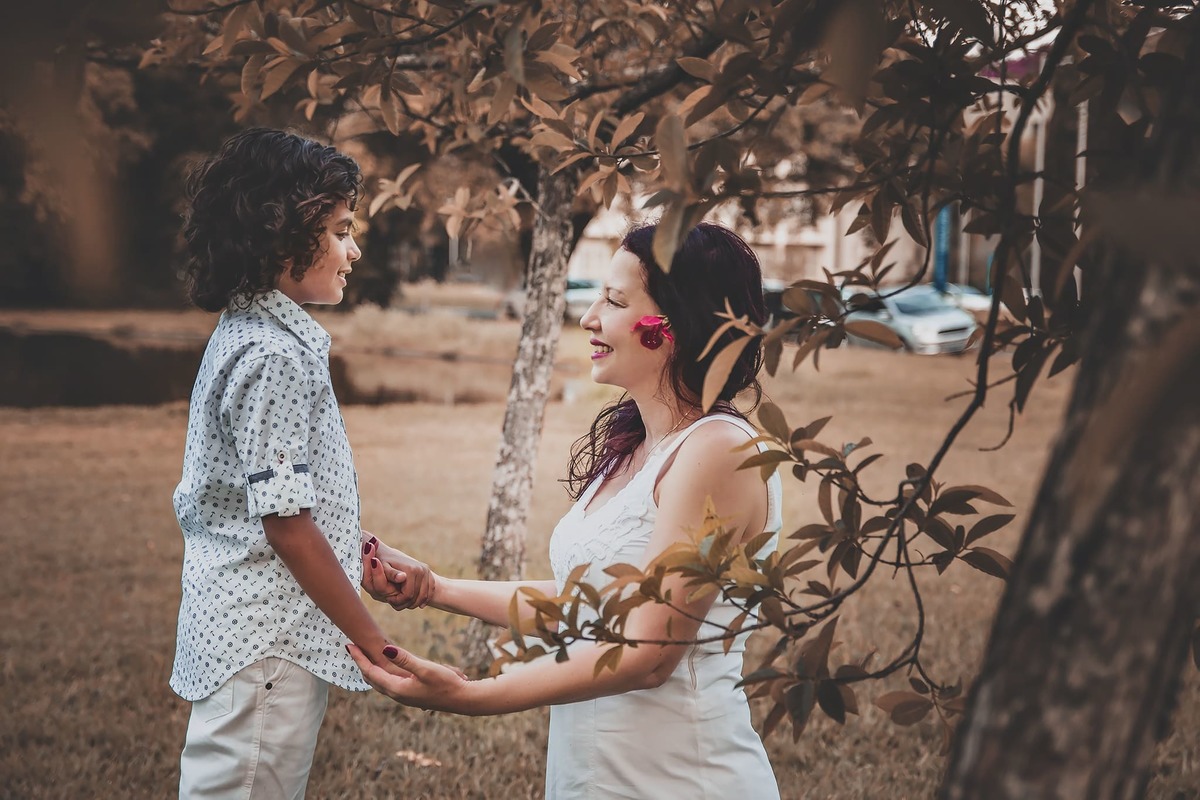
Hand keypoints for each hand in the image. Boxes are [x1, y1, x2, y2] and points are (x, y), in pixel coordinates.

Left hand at [347, 643, 471, 712]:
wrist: (462, 699)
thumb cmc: (445, 683)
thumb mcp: (425, 668)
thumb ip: (404, 659)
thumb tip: (384, 649)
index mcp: (397, 689)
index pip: (371, 672)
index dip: (359, 658)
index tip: (349, 646)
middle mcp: (397, 695)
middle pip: (371, 679)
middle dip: (360, 664)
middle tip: (352, 649)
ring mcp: (404, 697)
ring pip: (379, 683)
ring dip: (369, 670)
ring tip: (363, 659)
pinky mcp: (411, 695)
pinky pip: (388, 684)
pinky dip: (380, 675)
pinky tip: (384, 670)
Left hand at [360, 533, 435, 609]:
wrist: (388, 554)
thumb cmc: (383, 562)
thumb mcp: (384, 568)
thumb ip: (392, 574)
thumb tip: (402, 577)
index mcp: (411, 570)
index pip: (408, 594)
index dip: (399, 601)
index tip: (390, 601)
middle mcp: (421, 570)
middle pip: (418, 596)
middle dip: (407, 603)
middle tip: (396, 604)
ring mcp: (426, 571)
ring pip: (425, 595)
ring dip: (416, 603)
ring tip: (404, 604)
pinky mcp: (429, 573)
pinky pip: (430, 590)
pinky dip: (425, 599)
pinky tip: (420, 605)